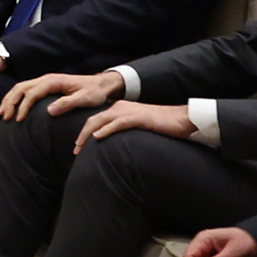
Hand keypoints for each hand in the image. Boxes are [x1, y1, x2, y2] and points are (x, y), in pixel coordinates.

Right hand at [4, 69, 119, 121]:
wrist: (101, 84)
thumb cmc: (94, 92)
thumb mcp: (84, 99)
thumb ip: (67, 104)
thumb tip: (48, 111)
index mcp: (53, 81)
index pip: (32, 93)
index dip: (23, 106)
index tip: (19, 120)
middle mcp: (46, 79)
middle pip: (21, 88)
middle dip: (10, 102)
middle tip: (5, 117)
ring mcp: (45, 81)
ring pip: (20, 87)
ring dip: (10, 99)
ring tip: (3, 113)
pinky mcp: (46, 85)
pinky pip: (25, 89)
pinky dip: (16, 97)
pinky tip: (12, 107)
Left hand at [75, 99, 195, 151]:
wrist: (181, 119)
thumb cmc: (160, 126)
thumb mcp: (136, 128)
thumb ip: (123, 131)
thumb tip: (112, 146)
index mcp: (119, 109)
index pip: (95, 120)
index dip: (84, 132)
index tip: (77, 147)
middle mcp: (120, 107)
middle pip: (93, 120)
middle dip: (81, 135)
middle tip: (75, 150)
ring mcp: (128, 111)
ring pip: (101, 120)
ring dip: (87, 134)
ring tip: (79, 146)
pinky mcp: (137, 117)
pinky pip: (117, 123)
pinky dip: (105, 130)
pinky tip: (97, 137)